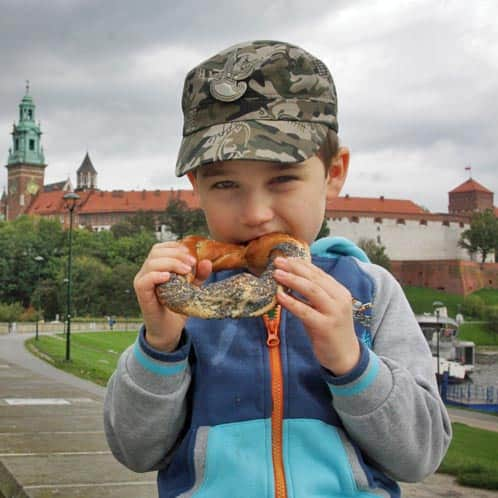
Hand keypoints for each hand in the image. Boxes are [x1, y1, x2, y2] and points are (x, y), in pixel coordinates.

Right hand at [133, 241, 211, 351]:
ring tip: (186, 271)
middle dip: (176, 253)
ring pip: (151, 262)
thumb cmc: (178, 307)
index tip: (193, 255)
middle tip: (192, 263)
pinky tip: (169, 278)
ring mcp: (142, 281)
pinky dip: (156, 275)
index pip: (162, 247)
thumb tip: (207, 262)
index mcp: (157, 266)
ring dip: (171, 263)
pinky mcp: (141, 293)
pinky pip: (145, 280)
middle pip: (156, 251)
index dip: (176, 247)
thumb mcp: (192, 289)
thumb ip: (199, 275)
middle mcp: (147, 271)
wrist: (169, 330)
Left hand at [273, 257, 359, 375]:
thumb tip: (288, 279)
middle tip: (277, 262)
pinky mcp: (326, 327)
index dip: (301, 264)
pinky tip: (279, 296)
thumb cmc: (330, 329)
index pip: (319, 273)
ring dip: (292, 280)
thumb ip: (311, 294)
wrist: (345, 356)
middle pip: (315, 279)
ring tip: (276, 274)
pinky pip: (306, 311)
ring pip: (312, 291)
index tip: (286, 258)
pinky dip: (292, 302)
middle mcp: (339, 299)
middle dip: (295, 268)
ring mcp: (334, 313)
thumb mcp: (323, 308)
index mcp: (339, 291)